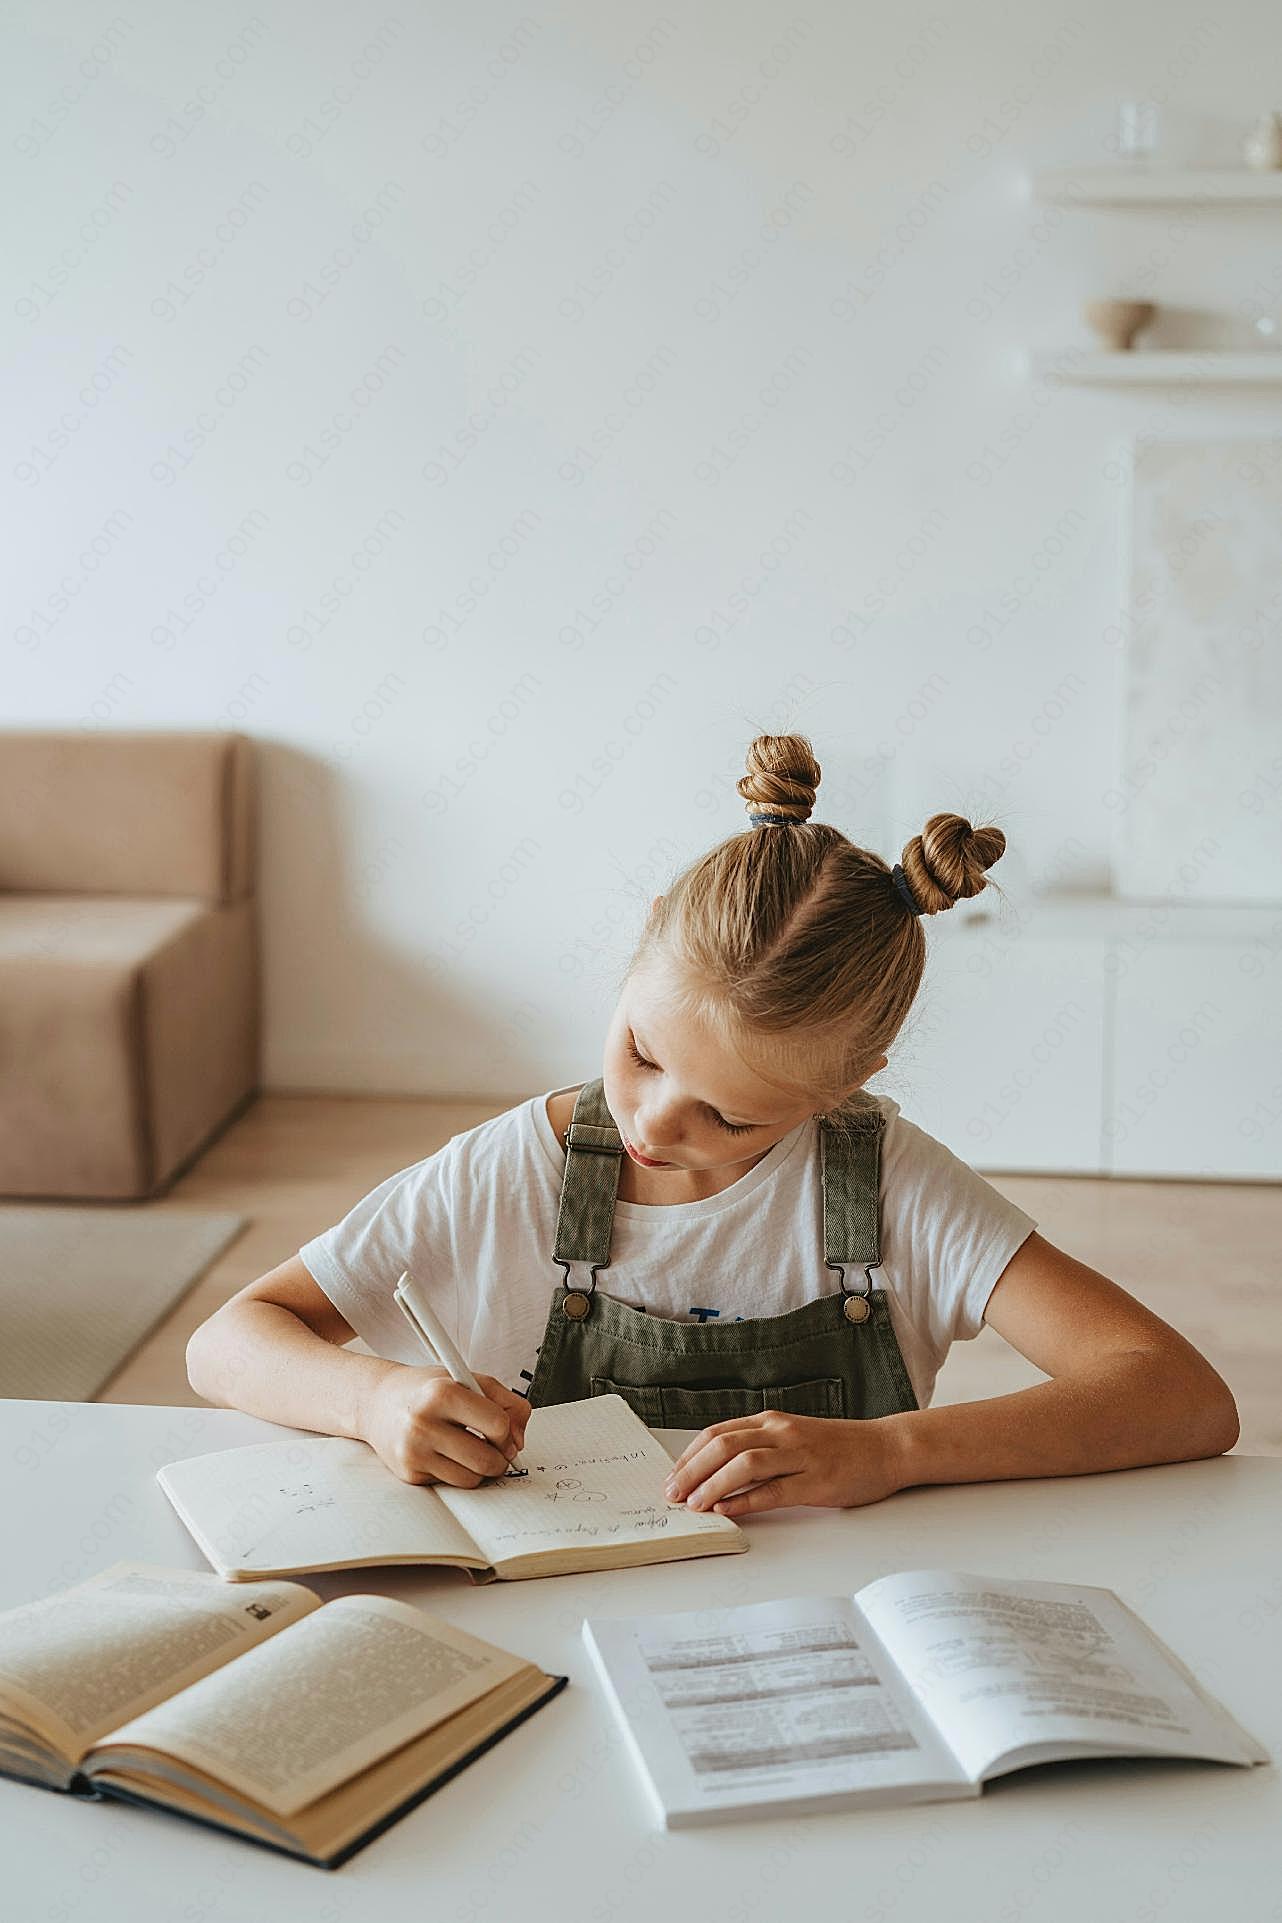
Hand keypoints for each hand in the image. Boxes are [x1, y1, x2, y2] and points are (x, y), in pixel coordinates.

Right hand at [362, 1365, 530, 1486]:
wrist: (376, 1402)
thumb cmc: (426, 1389)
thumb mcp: (466, 1378)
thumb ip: (505, 1401)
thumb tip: (519, 1440)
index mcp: (442, 1393)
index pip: (497, 1425)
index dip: (508, 1431)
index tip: (503, 1430)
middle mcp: (424, 1424)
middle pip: (487, 1460)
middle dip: (500, 1458)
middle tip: (496, 1449)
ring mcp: (414, 1452)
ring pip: (472, 1479)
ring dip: (480, 1468)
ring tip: (470, 1448)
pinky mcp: (409, 1474)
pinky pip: (451, 1484)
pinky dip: (456, 1472)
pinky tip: (446, 1453)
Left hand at [662, 1411, 903, 1517]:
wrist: (886, 1448)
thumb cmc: (839, 1447)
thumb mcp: (793, 1438)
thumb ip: (760, 1448)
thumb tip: (718, 1472)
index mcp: (772, 1421)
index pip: (718, 1433)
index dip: (689, 1455)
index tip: (672, 1476)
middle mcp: (781, 1432)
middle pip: (723, 1445)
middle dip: (691, 1470)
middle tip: (672, 1493)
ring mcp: (799, 1456)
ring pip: (744, 1464)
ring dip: (713, 1484)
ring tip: (693, 1504)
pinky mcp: (816, 1481)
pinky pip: (773, 1491)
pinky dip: (746, 1501)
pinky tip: (727, 1511)